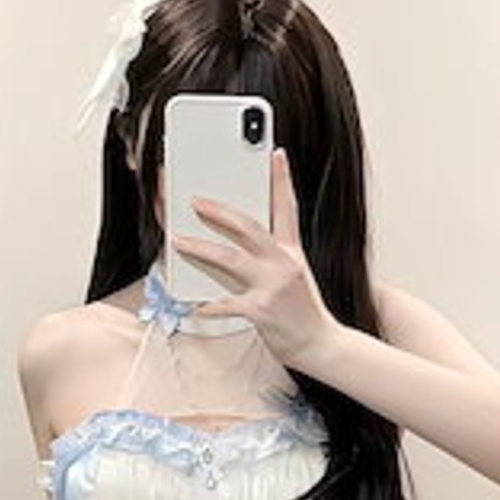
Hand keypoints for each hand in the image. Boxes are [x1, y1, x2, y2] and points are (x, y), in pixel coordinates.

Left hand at [170, 147, 341, 368]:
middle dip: (219, 211)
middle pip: (249, 226)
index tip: (276, 154)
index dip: (282, 179)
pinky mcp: (262, 311)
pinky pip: (227, 304)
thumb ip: (270, 258)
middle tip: (195, 200)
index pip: (288, 208)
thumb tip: (233, 245)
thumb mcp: (293, 276)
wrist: (321, 345)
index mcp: (292, 252)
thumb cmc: (302, 312)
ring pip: (230, 258)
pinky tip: (194, 306)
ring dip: (200, 247)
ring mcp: (273, 286)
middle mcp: (283, 263)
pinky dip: (208, 305)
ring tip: (177, 240)